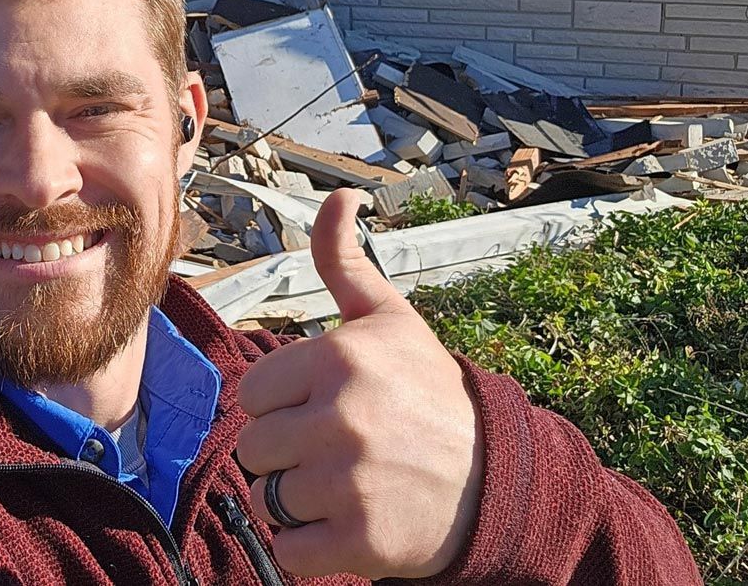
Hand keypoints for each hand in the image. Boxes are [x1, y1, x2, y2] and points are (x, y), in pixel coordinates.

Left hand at [235, 188, 484, 579]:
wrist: (496, 479)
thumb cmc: (428, 392)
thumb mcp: (388, 320)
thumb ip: (344, 262)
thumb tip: (339, 197)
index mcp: (339, 359)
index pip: (251, 395)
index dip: (280, 406)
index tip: (320, 408)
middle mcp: (342, 417)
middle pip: (253, 450)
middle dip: (285, 455)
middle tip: (334, 452)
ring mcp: (350, 482)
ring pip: (266, 500)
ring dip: (294, 502)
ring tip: (342, 486)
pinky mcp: (361, 541)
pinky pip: (288, 552)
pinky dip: (306, 549)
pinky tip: (344, 526)